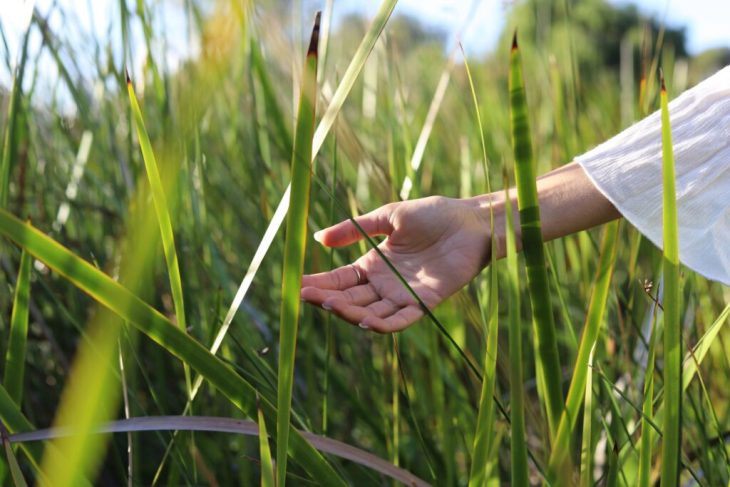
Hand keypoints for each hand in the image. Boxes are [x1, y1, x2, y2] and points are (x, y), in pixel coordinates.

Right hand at [300, 196, 493, 332]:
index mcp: (373, 265)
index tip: (297, 284)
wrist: (470, 221)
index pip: (339, 280)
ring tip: (328, 304)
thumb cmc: (433, 215)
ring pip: (369, 313)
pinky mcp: (424, 302)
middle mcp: (384, 285)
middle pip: (349, 299)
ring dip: (348, 312)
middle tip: (306, 295)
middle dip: (327, 299)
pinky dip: (382, 324)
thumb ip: (354, 229)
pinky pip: (400, 320)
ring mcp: (402, 296)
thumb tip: (318, 238)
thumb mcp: (388, 217)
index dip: (319, 283)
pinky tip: (364, 320)